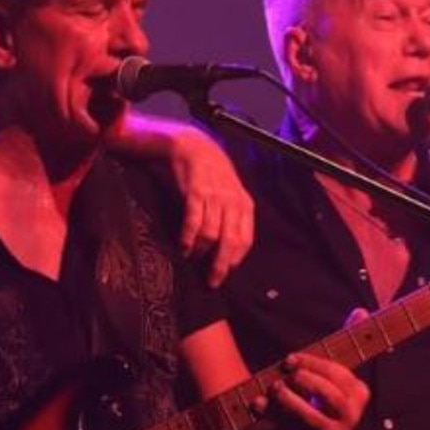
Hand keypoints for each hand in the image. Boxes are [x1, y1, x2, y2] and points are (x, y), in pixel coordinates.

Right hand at [167, 127, 254, 286]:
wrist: (195, 147)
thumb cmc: (214, 176)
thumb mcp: (232, 194)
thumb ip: (234, 218)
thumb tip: (231, 249)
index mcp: (245, 205)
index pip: (245, 240)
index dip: (235, 259)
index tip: (225, 274)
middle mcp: (232, 202)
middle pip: (229, 241)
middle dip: (220, 265)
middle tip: (212, 281)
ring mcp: (214, 197)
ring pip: (210, 234)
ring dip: (200, 251)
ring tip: (192, 257)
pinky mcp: (196, 193)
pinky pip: (193, 222)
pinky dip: (188, 238)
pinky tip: (183, 247)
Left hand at [263, 353, 369, 429]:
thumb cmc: (319, 396)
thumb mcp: (322, 380)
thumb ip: (308, 368)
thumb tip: (289, 362)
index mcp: (358, 392)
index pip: (335, 373)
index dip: (310, 363)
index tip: (288, 360)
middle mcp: (351, 414)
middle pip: (330, 396)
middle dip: (305, 383)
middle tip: (286, 377)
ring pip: (314, 418)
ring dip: (291, 402)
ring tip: (275, 389)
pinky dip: (279, 420)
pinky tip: (263, 407)